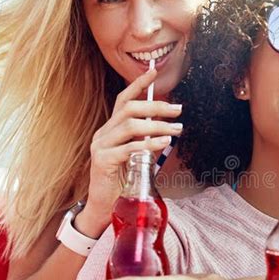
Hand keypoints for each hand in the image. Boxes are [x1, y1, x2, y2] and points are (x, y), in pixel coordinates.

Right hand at [80, 68, 182, 234]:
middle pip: (129, 109)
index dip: (138, 85)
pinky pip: (128, 148)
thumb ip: (145, 143)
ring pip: (130, 125)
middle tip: (177, 111)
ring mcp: (101, 146)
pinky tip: (163, 144)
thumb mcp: (135, 158)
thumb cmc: (121, 182)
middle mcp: (103, 133)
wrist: (102, 207)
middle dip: (156, 106)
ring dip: (156, 126)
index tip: (154, 72)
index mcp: (110, 129)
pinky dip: (147, 144)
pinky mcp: (102, 160)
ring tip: (175, 130)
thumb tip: (167, 131)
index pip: (123, 100)